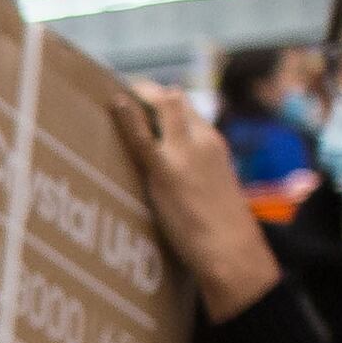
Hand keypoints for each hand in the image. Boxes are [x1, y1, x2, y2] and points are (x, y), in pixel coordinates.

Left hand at [116, 83, 283, 322]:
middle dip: (143, 92)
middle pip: (171, 100)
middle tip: (116, 94)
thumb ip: (194, 174)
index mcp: (214, 143)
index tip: (139, 98)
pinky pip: (142, 135)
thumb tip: (173, 177)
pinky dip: (127, 115)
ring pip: (160, 106)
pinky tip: (114, 103)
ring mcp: (185, 151)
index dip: (160, 100)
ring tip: (108, 97)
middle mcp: (202, 139)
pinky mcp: (167, 169)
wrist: (233, 250)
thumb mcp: (212, 189)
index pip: (185, 107)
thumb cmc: (223, 231)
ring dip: (135, 98)